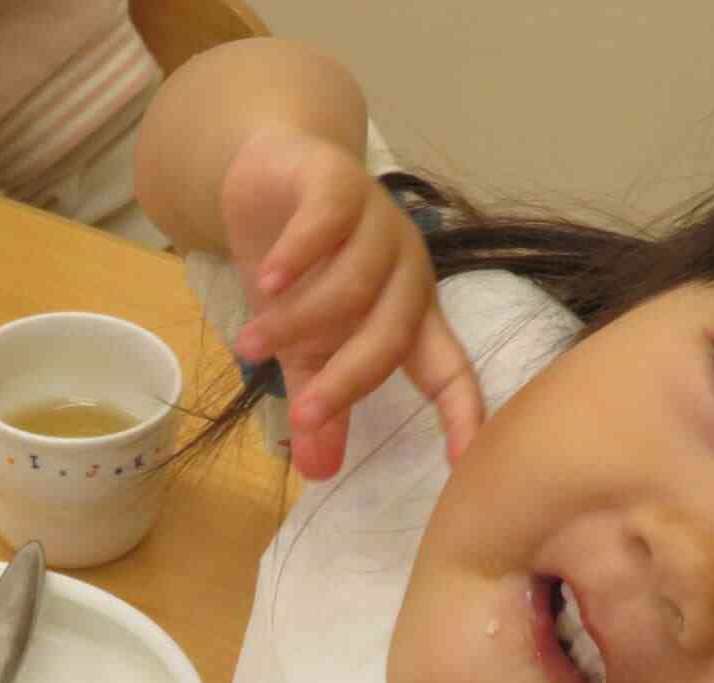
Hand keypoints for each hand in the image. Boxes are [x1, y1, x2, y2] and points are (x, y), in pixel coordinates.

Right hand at [218, 130, 482, 478]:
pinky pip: (326, 223)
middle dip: (347, 381)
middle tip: (304, 417)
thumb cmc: (300, 269)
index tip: (462, 465)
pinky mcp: (340, 181)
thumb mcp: (305, 344)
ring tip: (250, 348)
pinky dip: (296, 257)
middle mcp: (406, 269)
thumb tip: (317, 473)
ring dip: (298, 323)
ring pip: (352, 285)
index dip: (460, 413)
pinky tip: (266, 282)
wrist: (270, 177)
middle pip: (393, 335)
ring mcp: (378, 222)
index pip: (447, 370)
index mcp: (410, 313)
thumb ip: (317, 401)